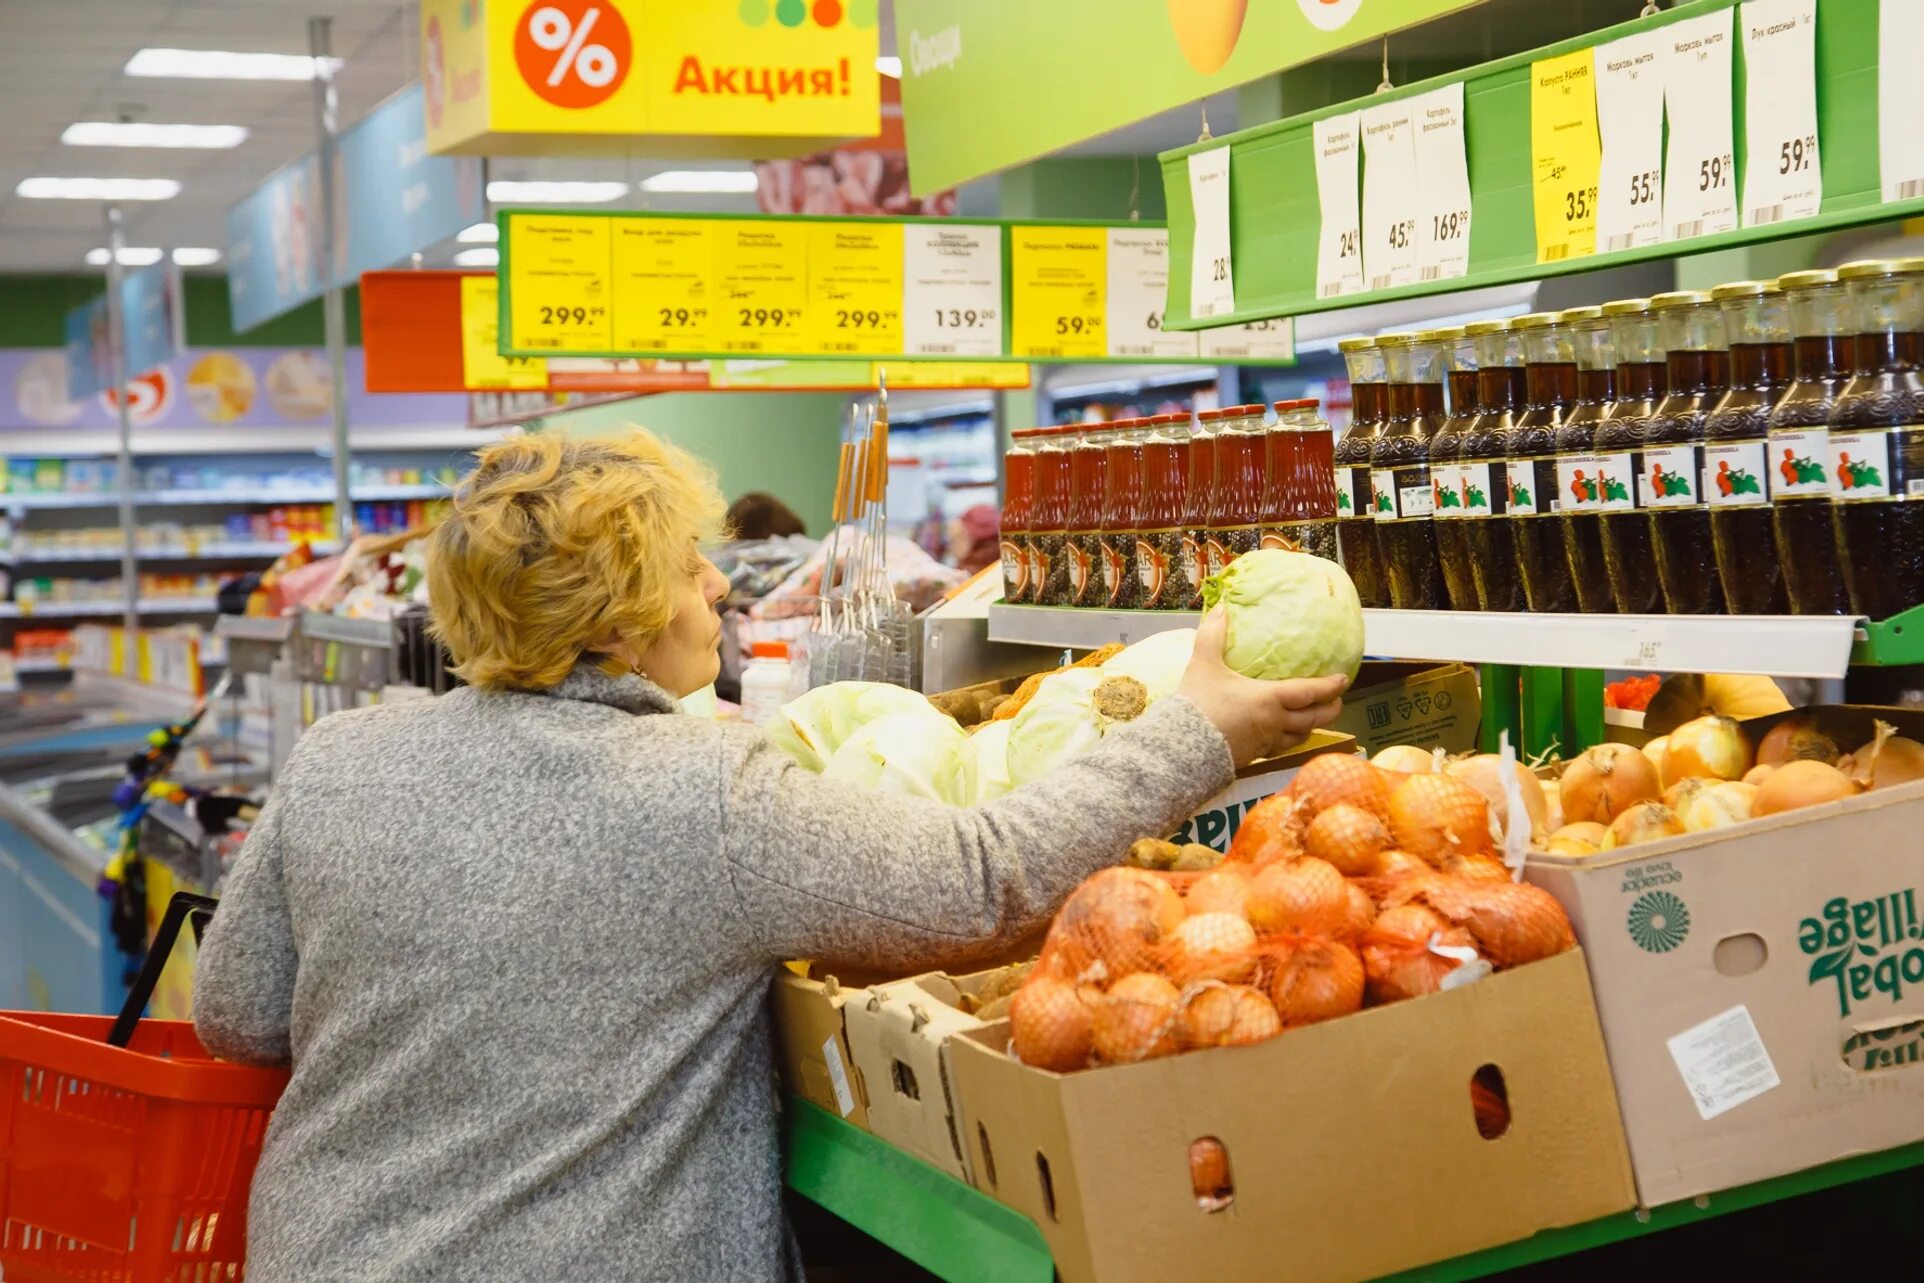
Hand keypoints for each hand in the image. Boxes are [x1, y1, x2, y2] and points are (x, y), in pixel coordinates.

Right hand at [1174, 609, 1348, 767]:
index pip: (1310, 692)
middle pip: (1313, 719)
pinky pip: (1278, 749)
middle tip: (1337, 702)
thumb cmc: (1197, 704)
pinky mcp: (1252, 757)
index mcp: (1269, 699)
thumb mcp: (1203, 664)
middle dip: (1330, 710)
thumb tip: (1221, 608)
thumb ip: (1213, 634)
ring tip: (1312, 719)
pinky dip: (1287, 741)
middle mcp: (1274, 723)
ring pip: (1298, 737)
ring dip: (1310, 727)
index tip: (1344, 680)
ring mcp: (1265, 743)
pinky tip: (1280, 736)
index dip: (1330, 686)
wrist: (1180, 747)